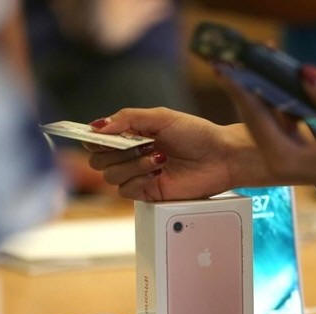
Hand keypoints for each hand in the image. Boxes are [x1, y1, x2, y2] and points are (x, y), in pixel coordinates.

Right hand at [85, 108, 273, 200]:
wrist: (222, 158)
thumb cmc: (197, 134)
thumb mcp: (162, 117)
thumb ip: (128, 118)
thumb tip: (98, 126)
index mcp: (133, 135)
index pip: (99, 140)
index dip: (93, 139)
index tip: (97, 136)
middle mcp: (132, 156)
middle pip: (98, 160)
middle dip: (114, 152)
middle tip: (139, 144)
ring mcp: (140, 175)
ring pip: (111, 176)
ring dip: (132, 165)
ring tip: (158, 158)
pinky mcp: (149, 193)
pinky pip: (126, 191)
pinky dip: (138, 180)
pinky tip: (158, 172)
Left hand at [217, 64, 315, 205]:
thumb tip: (305, 69)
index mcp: (284, 157)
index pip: (256, 118)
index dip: (241, 91)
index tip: (226, 69)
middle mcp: (277, 158)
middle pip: (253, 118)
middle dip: (241, 89)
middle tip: (226, 62)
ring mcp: (283, 155)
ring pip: (262, 119)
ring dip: (256, 94)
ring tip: (245, 66)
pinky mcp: (291, 149)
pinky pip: (275, 121)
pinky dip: (273, 102)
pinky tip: (271, 81)